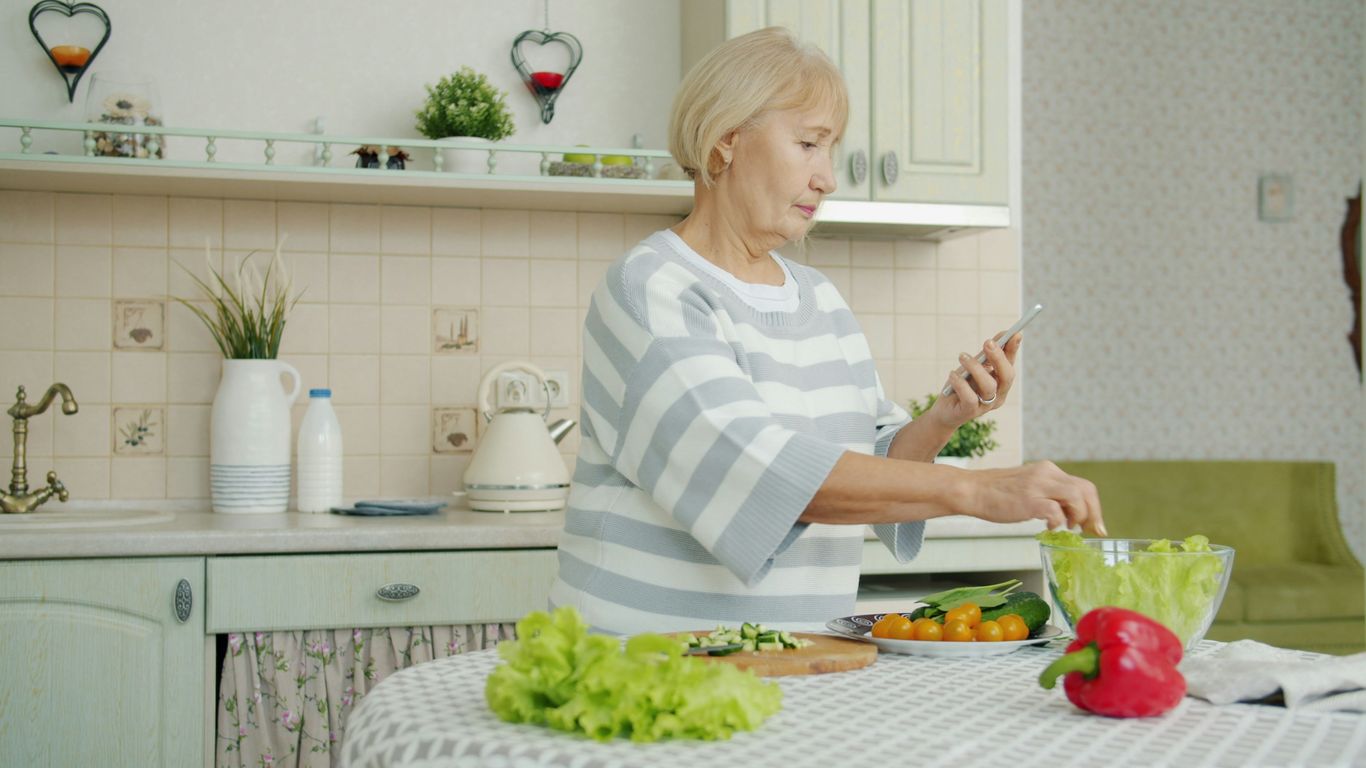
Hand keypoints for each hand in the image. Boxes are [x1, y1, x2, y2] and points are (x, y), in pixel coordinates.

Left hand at [933, 331, 1021, 427]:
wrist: (945, 410)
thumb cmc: (961, 385)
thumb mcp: (973, 367)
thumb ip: (986, 354)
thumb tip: (1000, 337)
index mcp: (1001, 382)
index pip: (1010, 364)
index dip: (1013, 349)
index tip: (1015, 334)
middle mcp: (998, 394)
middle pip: (1006, 376)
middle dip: (998, 357)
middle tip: (987, 342)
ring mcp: (986, 405)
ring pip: (989, 386)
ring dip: (975, 368)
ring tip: (962, 356)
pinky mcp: (970, 412)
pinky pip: (970, 397)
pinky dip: (961, 384)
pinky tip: (953, 375)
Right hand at [963, 461, 1106, 535]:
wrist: (972, 490)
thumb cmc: (998, 493)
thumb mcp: (1029, 486)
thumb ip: (1049, 494)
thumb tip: (1070, 514)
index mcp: (1048, 470)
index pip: (1083, 486)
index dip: (1093, 507)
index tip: (1093, 525)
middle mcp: (1047, 474)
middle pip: (1086, 491)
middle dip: (1093, 514)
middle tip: (1090, 531)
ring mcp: (1038, 486)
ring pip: (1076, 498)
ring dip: (1078, 517)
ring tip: (1067, 527)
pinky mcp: (1029, 500)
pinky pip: (1056, 512)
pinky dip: (1058, 522)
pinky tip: (1048, 528)